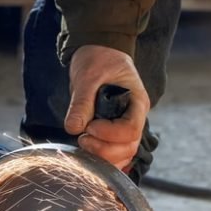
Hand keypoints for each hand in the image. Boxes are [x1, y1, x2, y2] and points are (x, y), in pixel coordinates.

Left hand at [65, 45, 149, 170]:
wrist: (99, 51)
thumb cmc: (98, 58)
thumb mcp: (87, 76)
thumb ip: (81, 103)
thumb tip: (73, 128)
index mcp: (137, 102)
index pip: (132, 129)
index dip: (110, 134)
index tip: (90, 126)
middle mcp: (136, 117)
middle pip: (129, 147)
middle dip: (104, 149)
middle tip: (83, 137)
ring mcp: (127, 126)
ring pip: (124, 155)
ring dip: (103, 156)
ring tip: (83, 141)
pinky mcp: (117, 132)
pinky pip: (117, 154)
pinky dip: (104, 158)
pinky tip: (88, 149)